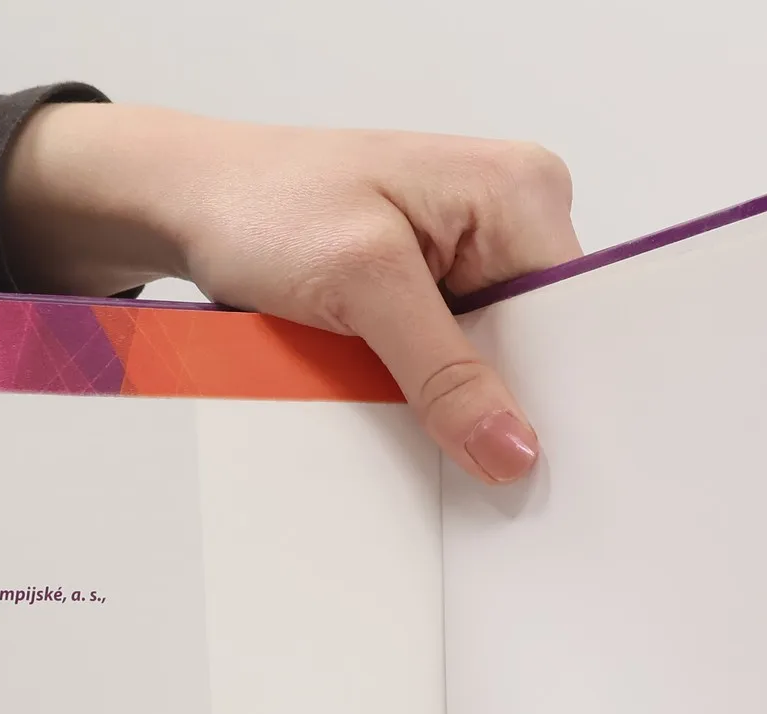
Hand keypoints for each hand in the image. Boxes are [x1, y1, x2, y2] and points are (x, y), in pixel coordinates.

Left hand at [3, 104, 580, 482]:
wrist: (191, 204)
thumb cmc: (267, 204)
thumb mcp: (362, 283)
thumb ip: (444, 370)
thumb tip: (514, 450)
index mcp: (522, 192)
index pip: (575, 319)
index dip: (555, 395)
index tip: (530, 465)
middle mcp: (508, 223)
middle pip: (541, 351)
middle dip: (504, 409)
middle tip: (471, 467)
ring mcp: (472, 266)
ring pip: (496, 372)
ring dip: (460, 411)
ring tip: (429, 438)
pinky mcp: (434, 300)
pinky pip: (455, 372)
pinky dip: (430, 404)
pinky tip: (409, 422)